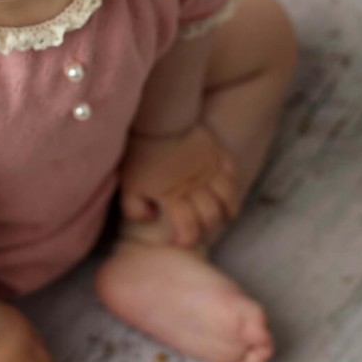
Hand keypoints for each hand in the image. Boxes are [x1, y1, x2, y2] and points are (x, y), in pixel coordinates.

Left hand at [119, 124, 239, 246]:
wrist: (157, 120)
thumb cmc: (141, 154)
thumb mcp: (128, 185)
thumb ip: (134, 209)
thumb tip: (152, 218)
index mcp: (173, 196)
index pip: (188, 227)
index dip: (188, 239)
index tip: (182, 241)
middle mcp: (196, 187)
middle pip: (210, 215)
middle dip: (207, 227)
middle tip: (200, 228)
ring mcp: (210, 170)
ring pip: (227, 197)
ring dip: (227, 210)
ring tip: (225, 216)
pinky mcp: (218, 154)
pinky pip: (232, 174)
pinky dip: (233, 187)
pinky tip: (229, 194)